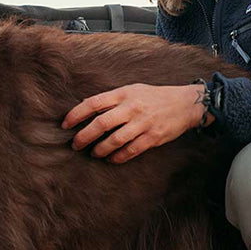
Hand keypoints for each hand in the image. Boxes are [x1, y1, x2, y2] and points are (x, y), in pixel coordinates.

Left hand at [63, 82, 208, 163]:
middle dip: (84, 137)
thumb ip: (112, 99)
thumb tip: (87, 107)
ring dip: (100, 149)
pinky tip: (112, 159)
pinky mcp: (153, 137)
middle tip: (76, 145)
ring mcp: (143, 123)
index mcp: (124, 94)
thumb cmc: (154, 97)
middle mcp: (132, 108)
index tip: (65, 125)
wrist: (185, 104)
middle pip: (101, 124)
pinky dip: (118, 157)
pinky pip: (131, 151)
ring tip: (94, 153)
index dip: (76, 114)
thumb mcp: (133, 90)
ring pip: (114, 140)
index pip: (93, 103)